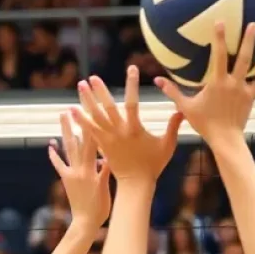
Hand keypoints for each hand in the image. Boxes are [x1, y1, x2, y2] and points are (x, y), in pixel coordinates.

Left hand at [48, 112, 110, 225]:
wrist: (85, 223)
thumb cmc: (100, 209)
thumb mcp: (106, 188)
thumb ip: (105, 171)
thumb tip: (107, 154)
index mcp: (92, 170)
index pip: (94, 143)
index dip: (93, 125)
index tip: (92, 109)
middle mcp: (80, 169)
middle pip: (80, 140)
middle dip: (78, 122)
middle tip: (75, 104)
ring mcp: (72, 173)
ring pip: (68, 148)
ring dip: (65, 131)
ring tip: (62, 116)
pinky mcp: (66, 180)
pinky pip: (59, 165)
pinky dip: (54, 155)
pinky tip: (50, 144)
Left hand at [70, 65, 181, 183]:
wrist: (136, 185)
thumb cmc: (153, 165)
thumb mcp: (167, 145)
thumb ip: (173, 126)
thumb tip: (182, 110)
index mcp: (135, 129)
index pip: (133, 102)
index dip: (132, 84)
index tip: (132, 68)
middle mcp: (119, 132)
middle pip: (107, 108)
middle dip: (99, 92)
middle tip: (91, 77)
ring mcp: (108, 139)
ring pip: (95, 117)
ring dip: (86, 101)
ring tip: (80, 86)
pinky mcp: (102, 146)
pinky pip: (89, 131)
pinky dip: (81, 120)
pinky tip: (72, 110)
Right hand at [154, 22, 254, 149]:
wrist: (224, 138)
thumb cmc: (204, 124)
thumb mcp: (186, 107)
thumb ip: (173, 92)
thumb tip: (157, 80)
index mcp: (217, 82)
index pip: (219, 56)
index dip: (219, 38)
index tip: (220, 22)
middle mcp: (232, 82)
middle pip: (243, 57)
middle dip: (248, 39)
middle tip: (253, 23)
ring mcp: (243, 89)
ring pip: (252, 67)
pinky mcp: (250, 97)